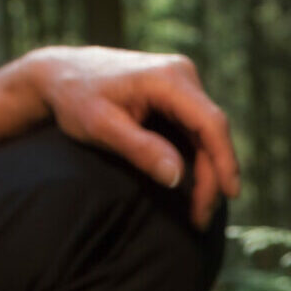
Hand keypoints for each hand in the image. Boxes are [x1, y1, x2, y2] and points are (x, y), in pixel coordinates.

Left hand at [18, 45, 239, 226]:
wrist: (59, 72)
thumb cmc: (75, 98)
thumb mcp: (101, 126)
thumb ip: (139, 149)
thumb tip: (177, 178)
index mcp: (167, 78)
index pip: (210, 123)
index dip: (225, 161)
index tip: (230, 194)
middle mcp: (181, 75)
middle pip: (211, 132)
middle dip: (212, 177)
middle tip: (201, 218)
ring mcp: (181, 82)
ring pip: (206, 134)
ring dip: (206, 172)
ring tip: (198, 210)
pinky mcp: (176, 94)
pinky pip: (195, 130)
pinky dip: (196, 159)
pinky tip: (192, 186)